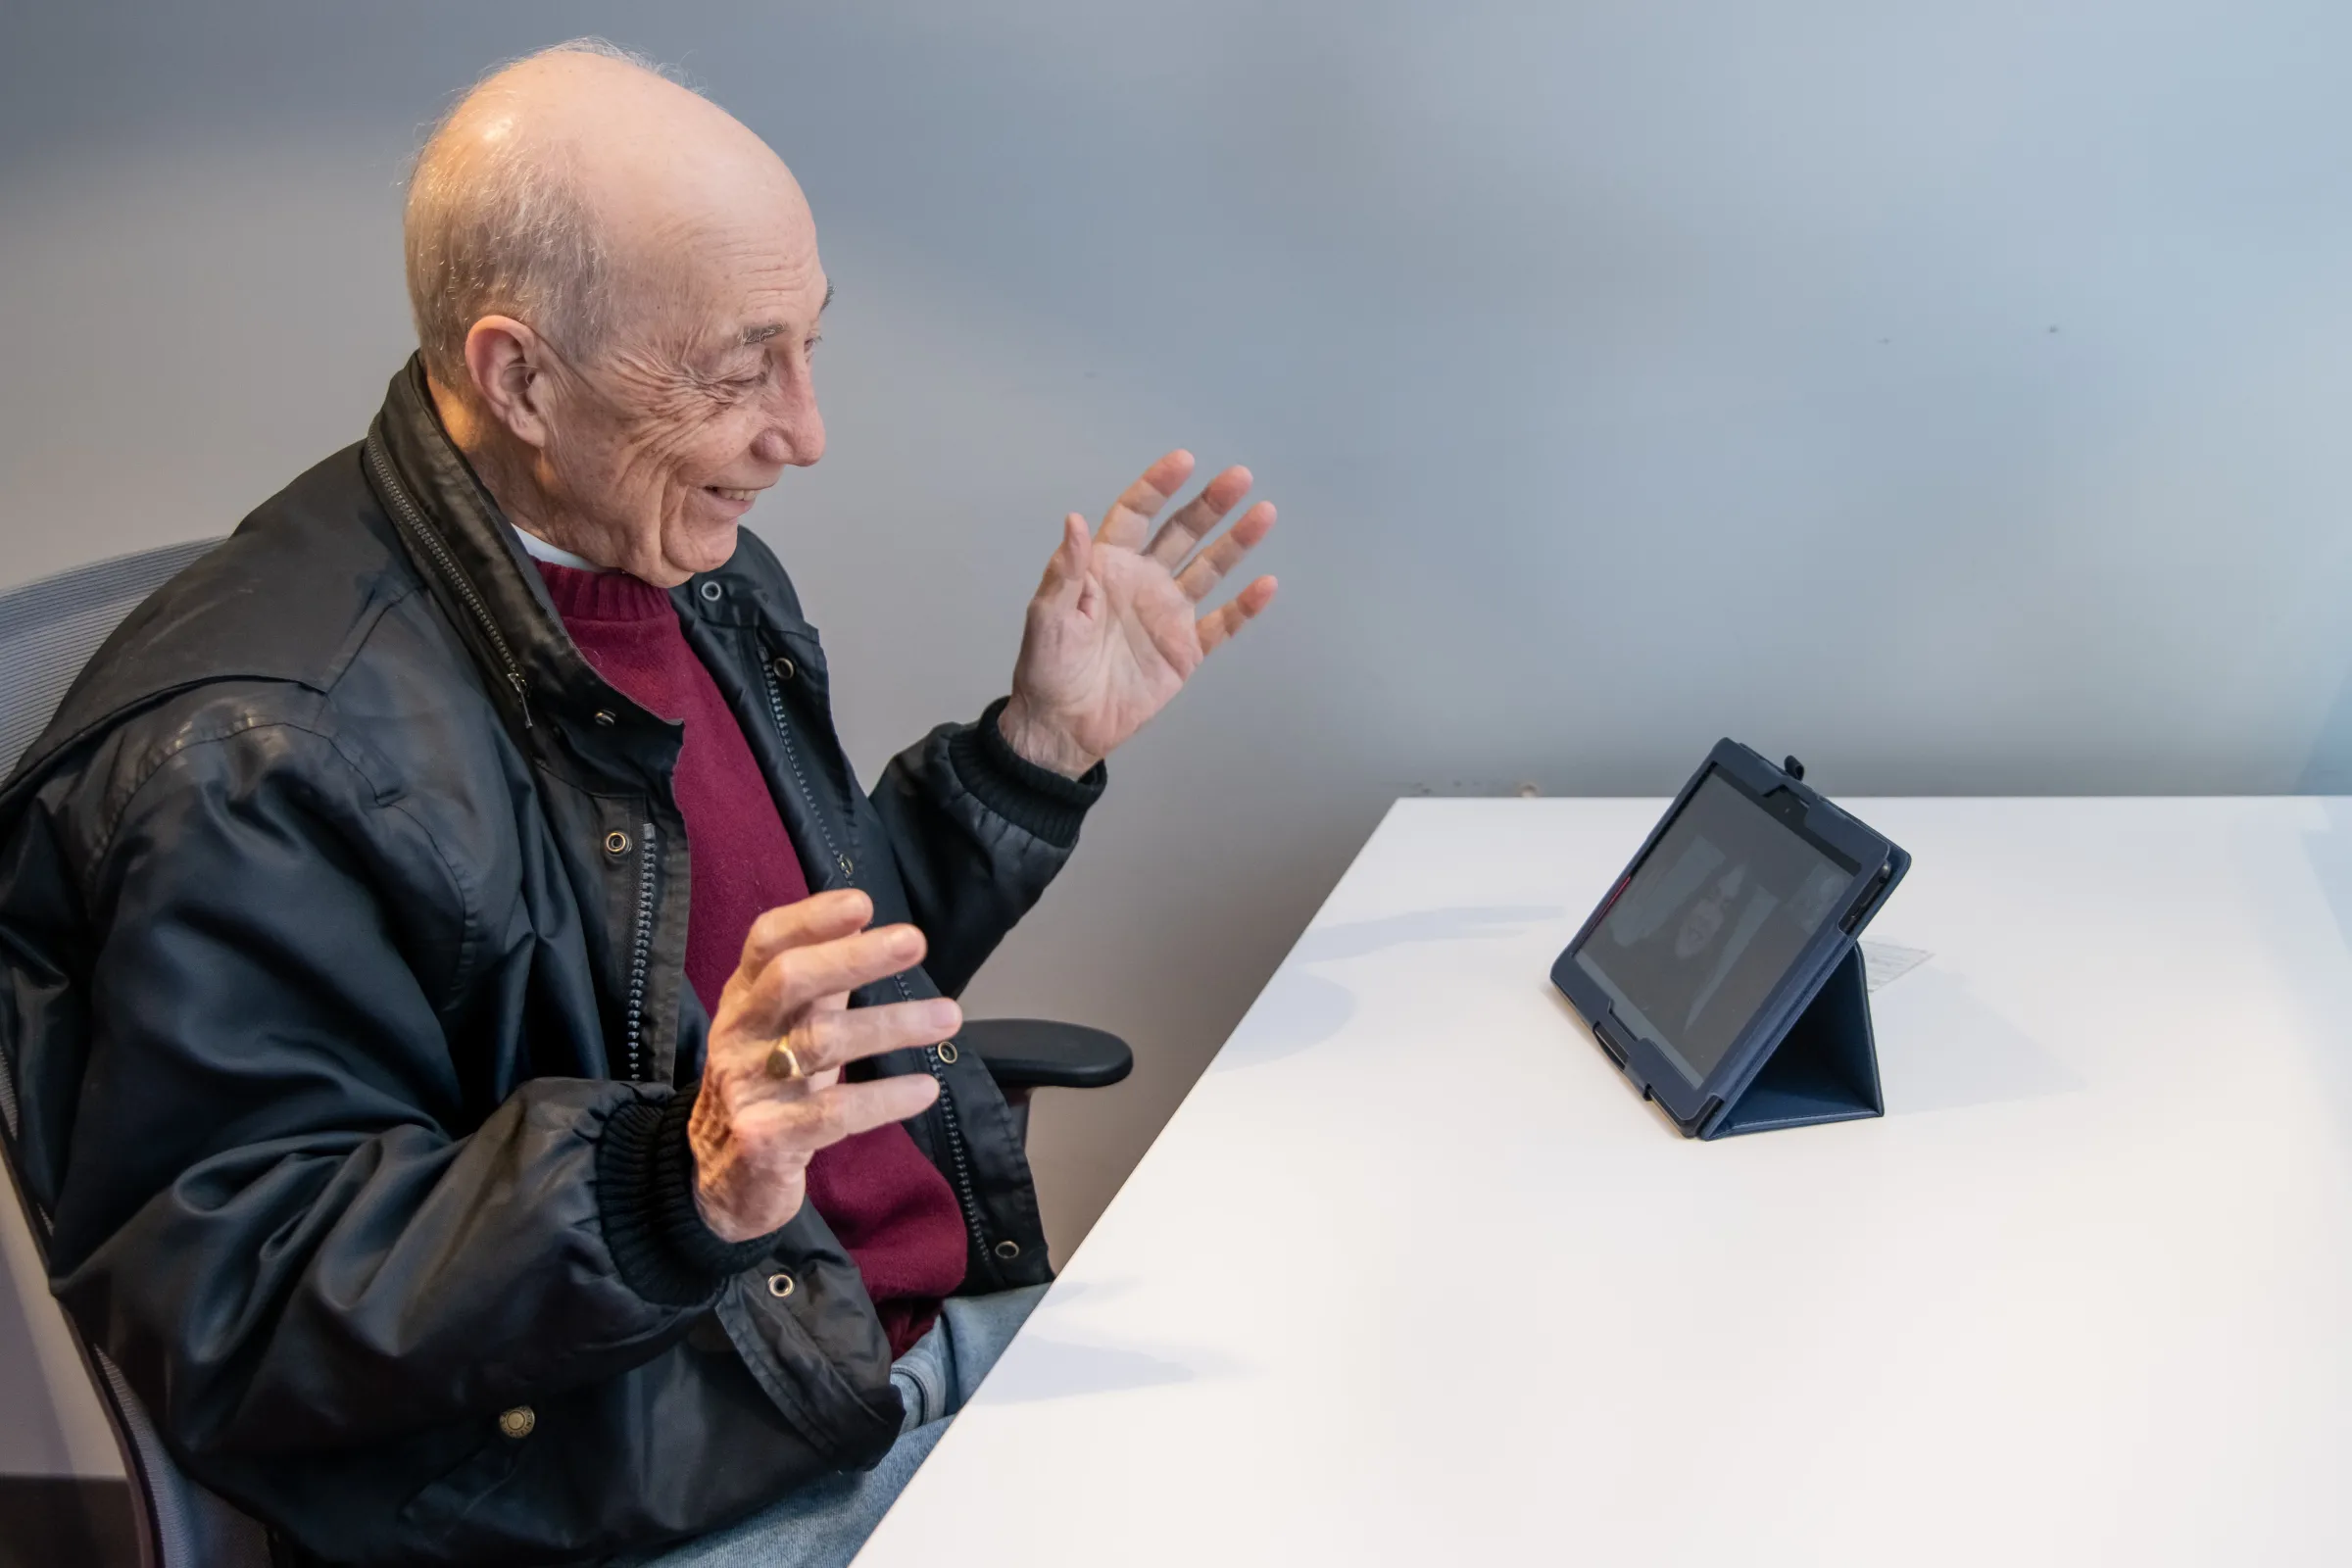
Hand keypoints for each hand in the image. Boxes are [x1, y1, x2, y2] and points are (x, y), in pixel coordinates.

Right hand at [689, 890, 952, 1242]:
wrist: (723, 1181)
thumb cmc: (769, 1087)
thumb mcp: (784, 1030)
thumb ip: (820, 986)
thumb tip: (867, 928)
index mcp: (744, 999)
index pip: (767, 943)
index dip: (811, 918)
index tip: (863, 903)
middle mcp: (739, 1035)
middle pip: (790, 981)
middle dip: (855, 957)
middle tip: (914, 941)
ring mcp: (747, 1087)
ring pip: (820, 1043)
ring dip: (891, 1024)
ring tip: (949, 1016)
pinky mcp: (765, 1139)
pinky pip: (832, 1113)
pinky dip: (885, 1098)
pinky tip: (925, 1089)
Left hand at [999, 450, 1278, 776]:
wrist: (1062, 727)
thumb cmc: (1046, 668)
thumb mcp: (1047, 616)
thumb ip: (1066, 570)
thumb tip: (1074, 520)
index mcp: (1107, 567)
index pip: (1137, 515)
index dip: (1158, 486)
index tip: (1184, 462)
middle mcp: (1142, 582)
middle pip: (1182, 533)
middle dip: (1210, 505)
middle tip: (1239, 478)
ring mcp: (1167, 615)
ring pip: (1209, 569)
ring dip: (1236, 542)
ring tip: (1263, 513)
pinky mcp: (1185, 651)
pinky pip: (1221, 623)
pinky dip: (1244, 606)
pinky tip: (1266, 585)